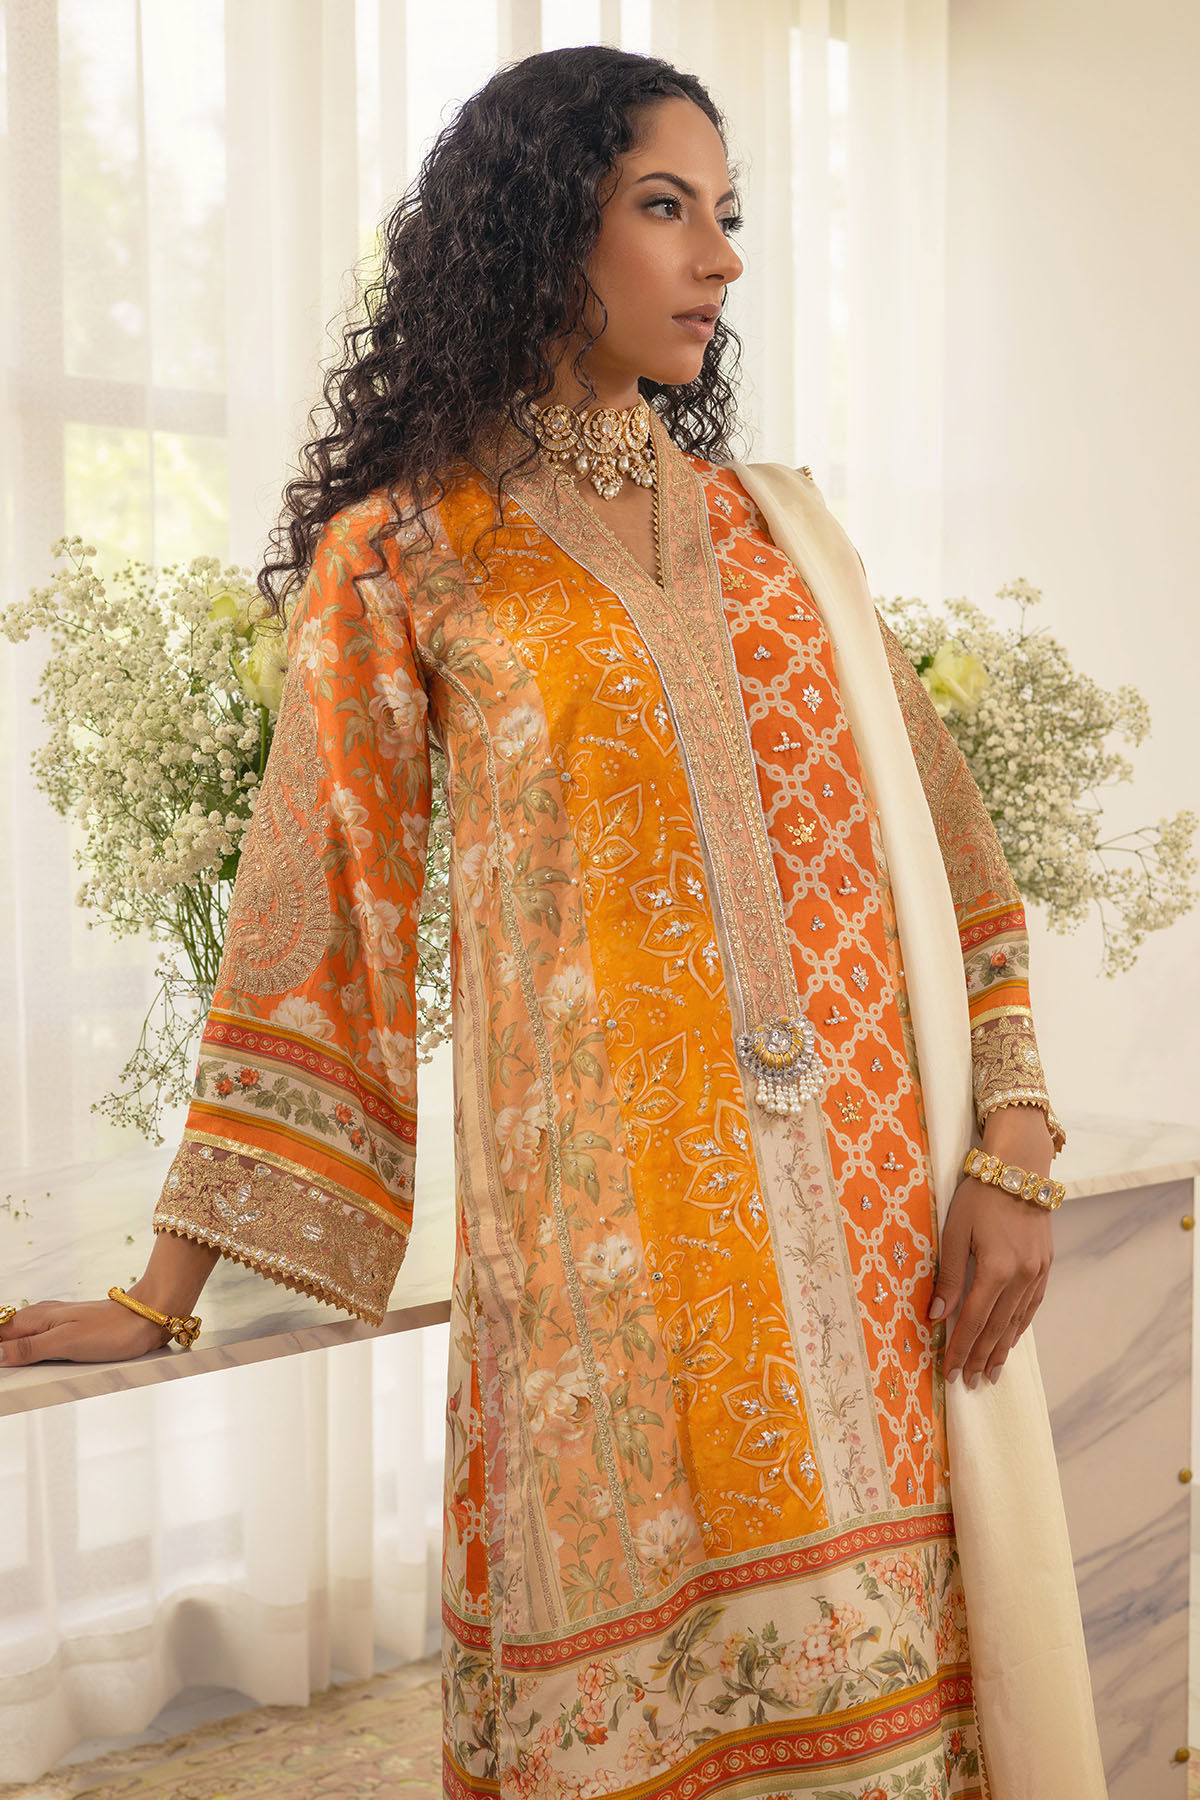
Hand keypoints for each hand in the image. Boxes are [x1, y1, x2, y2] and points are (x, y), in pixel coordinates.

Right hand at [0, 1234, 218, 1367]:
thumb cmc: (111, 1331)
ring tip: (11, 1367)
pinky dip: (30, 1350)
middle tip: (6, 1372)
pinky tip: (31, 1361)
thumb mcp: (67, 1343)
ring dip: (13, 1351)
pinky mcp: (70, 1330)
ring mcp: (56, 1322)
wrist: (148, 1317)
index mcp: (35, 1318)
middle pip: (6, 1334)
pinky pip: (39, 1340)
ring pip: (21, 1336)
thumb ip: (29, 1348)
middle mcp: (41, 1316)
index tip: (2, 1369)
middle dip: (3, 1352)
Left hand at [928, 1106, 1055, 1387]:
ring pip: (1018, 1321)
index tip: (950, 1371)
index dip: (961, 1349)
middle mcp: (1021, 1277)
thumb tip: (936, 1316)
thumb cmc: (980, 1195)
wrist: (1020, 1168)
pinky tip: (1011, 1339)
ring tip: (990, 1372)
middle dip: (981, 1357)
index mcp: (996, 1269)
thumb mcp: (954, 1232)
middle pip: (998, 1328)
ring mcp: (1037, 1272)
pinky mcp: (1045, 1265)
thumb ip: (949, 1277)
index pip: (975, 1321)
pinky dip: (1020, 1327)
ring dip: (1002, 1349)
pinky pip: (1032, 1306)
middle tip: (969, 1383)